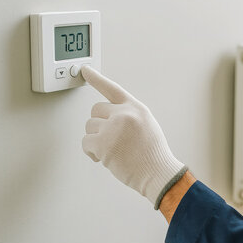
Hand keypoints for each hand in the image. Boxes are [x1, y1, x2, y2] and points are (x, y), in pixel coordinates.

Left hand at [81, 66, 186, 209]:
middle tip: (110, 139)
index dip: (97, 79)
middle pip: (96, 110)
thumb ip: (129, 116)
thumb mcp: (147, 125)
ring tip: (113, 150)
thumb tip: (109, 117)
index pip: (112, 89)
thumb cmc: (153, 154)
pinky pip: (86, 142)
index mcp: (136, 108)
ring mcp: (113, 127)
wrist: (158, 172)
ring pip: (89, 127)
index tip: (84, 70)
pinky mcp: (103, 143)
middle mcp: (124, 114)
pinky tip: (105, 157)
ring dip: (96, 140)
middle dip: (99, 124)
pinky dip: (91, 152)